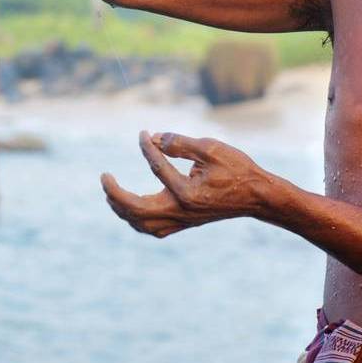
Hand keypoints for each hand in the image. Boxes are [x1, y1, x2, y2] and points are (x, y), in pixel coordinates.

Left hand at [100, 130, 268, 237]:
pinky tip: (132, 209)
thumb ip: (180, 143)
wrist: (257, 196)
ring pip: (141, 224)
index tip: (143, 134)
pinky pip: (153, 229)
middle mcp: (181, 211)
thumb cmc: (237, 169)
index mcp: (186, 193)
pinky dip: (137, 220)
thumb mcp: (210, 148)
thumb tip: (154, 138)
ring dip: (122, 209)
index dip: (147, 148)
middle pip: (135, 209)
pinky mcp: (185, 223)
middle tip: (104, 176)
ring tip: (111, 192)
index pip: (156, 168)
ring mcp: (182, 221)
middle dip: (115, 193)